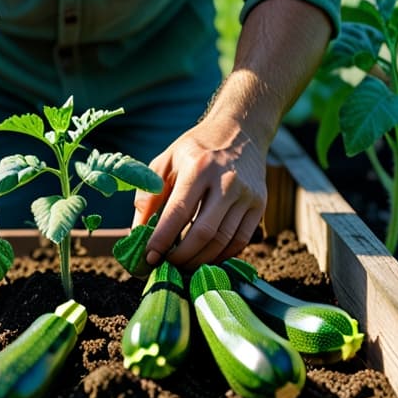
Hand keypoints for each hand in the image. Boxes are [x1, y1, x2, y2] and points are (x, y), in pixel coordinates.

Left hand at [132, 120, 266, 269]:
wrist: (240, 132)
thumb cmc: (196, 149)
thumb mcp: (165, 162)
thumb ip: (149, 196)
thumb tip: (137, 233)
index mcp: (199, 167)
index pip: (178, 211)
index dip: (162, 239)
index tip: (150, 257)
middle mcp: (226, 181)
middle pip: (204, 232)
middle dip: (182, 256)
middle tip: (167, 265)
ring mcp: (247, 194)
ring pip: (223, 240)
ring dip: (200, 260)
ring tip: (183, 264)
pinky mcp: (260, 205)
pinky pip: (240, 241)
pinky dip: (221, 255)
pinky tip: (205, 257)